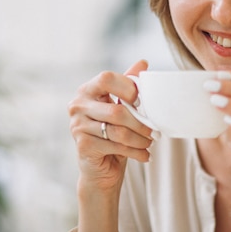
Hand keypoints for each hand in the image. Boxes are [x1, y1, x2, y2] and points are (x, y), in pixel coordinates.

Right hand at [67, 60, 154, 191]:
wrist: (100, 169)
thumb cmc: (111, 134)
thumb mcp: (120, 107)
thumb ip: (128, 84)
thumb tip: (143, 62)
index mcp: (87, 90)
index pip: (106, 78)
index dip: (128, 87)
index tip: (141, 101)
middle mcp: (77, 106)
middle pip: (116, 110)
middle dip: (140, 122)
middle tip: (153, 130)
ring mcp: (77, 126)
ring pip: (118, 131)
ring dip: (140, 139)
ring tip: (150, 142)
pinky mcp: (83, 146)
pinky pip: (116, 146)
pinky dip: (135, 152)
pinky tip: (144, 155)